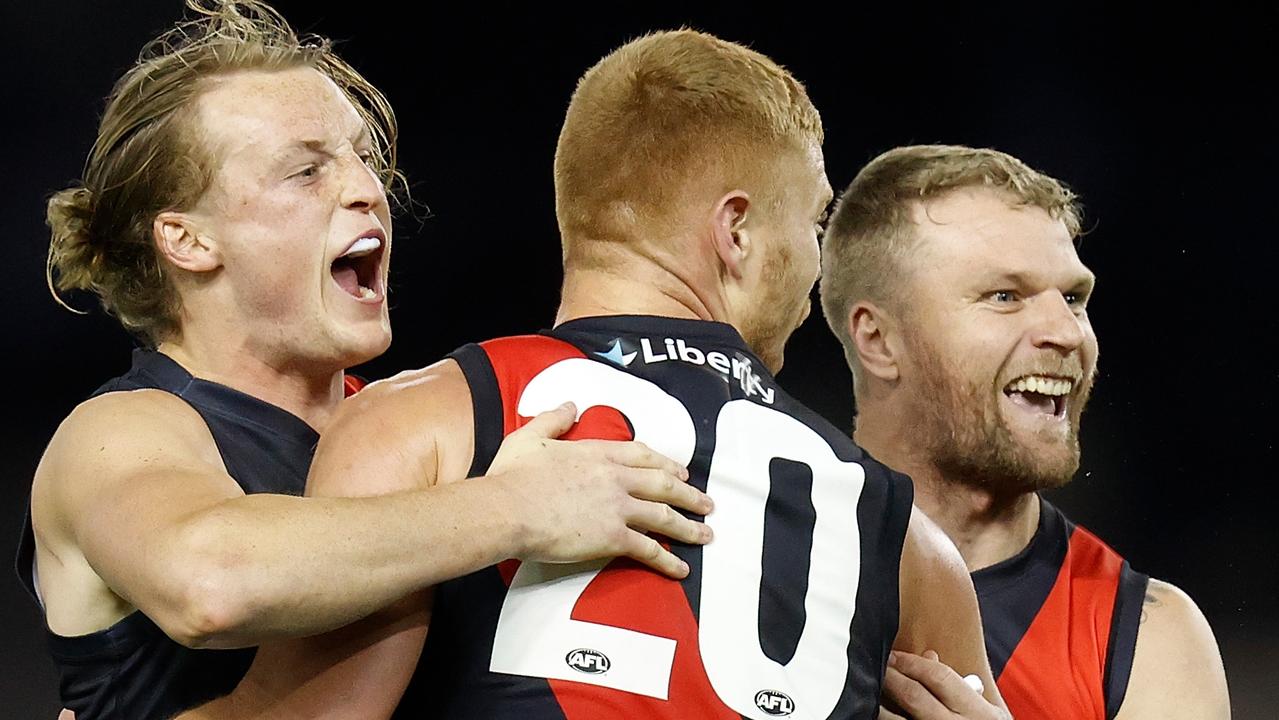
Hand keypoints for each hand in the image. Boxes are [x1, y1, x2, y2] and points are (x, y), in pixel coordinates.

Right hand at [488, 402, 712, 578]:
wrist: (507, 509)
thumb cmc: (513, 476)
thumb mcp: (530, 437)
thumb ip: (552, 419)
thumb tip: (568, 404)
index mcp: (597, 453)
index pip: (642, 454)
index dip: (665, 463)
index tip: (680, 471)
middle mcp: (615, 477)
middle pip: (663, 484)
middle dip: (689, 494)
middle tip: (707, 503)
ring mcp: (617, 507)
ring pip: (664, 516)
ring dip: (689, 526)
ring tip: (706, 534)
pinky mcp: (613, 537)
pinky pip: (649, 549)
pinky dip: (668, 561)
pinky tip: (680, 569)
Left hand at [880, 650, 1008, 719]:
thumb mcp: (986, 710)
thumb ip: (960, 686)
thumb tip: (929, 657)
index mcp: (977, 712)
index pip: (939, 677)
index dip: (912, 662)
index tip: (895, 655)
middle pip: (913, 696)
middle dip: (892, 677)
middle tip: (881, 666)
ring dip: (882, 705)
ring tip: (875, 691)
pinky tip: (881, 713)